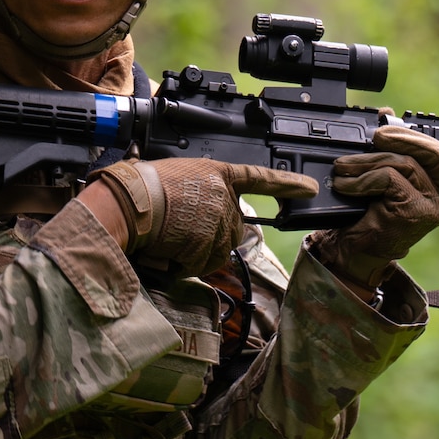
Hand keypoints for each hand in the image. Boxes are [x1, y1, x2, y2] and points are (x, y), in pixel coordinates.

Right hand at [86, 157, 316, 277]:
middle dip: (212, 236)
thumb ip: (202, 191)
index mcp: (218, 174)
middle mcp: (225, 197)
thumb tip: (202, 215)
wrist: (128, 203)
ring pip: (218, 250)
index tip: (310, 189)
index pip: (261, 178)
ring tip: (169, 237)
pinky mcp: (210, 243)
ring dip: (196, 252)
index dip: (287, 184)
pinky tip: (169, 250)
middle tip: (180, 230)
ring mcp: (220, 221)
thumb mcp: (180, 177)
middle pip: (233, 228)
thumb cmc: (143, 187)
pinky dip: (186, 264)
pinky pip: (203, 264)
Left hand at [312, 126, 438, 287]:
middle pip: (438, 155)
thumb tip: (387, 113)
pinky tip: (347, 185)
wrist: (351, 250)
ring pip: (406, 163)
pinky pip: (390, 178)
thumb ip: (392, 147)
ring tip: (345, 167)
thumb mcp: (382, 175)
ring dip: (368, 160)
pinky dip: (363, 178)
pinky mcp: (414, 212)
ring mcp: (432, 209)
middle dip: (405, 137)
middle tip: (377, 136)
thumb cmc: (366, 213)